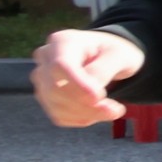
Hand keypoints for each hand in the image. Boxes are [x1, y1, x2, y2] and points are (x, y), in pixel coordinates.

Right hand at [30, 26, 144, 126]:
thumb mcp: (119, 55)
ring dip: (88, 114)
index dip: (78, 85)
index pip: (60, 66)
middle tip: (117, 109)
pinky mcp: (46, 97)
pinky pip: (59, 116)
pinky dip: (82, 119)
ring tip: (114, 110)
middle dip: (87, 105)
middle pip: (55, 89)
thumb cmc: (113, 52)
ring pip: (56, 106)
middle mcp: (45, 59)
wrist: (107, 57)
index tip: (100, 97)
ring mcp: (42, 79)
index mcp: (62, 42)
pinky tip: (98, 112)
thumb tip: (90, 95)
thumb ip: (103, 71)